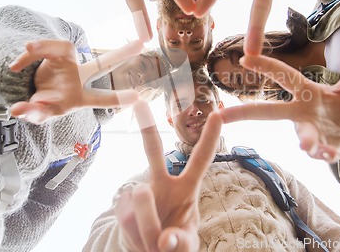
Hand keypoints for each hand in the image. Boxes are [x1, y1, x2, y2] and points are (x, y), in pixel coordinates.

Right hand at [9, 39, 142, 123]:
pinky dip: (29, 55)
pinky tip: (16, 65)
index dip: (117, 99)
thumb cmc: (41, 106)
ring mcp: (67, 64)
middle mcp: (78, 77)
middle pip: (102, 64)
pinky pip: (42, 48)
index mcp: (79, 97)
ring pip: (65, 48)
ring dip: (45, 47)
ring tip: (29, 49)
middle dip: (121, 54)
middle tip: (142, 44)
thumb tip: (19, 110)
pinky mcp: (53, 53)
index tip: (138, 98)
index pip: (100, 98)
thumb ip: (31, 112)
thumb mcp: (37, 114)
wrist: (26, 92)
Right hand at [115, 101, 221, 251]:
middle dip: (146, 127)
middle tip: (139, 103)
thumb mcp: (186, 246)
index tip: (218, 113)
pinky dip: (135, 237)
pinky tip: (138, 240)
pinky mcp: (121, 206)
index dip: (210, 137)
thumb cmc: (175, 245)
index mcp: (186, 188)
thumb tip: (164, 241)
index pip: (201, 159)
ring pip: (140, 199)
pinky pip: (126, 219)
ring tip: (153, 244)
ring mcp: (140, 193)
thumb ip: (180, 242)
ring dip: (148, 228)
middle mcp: (163, 184)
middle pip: (153, 153)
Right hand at [219, 39, 339, 162]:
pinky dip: (327, 154)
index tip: (245, 58)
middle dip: (244, 113)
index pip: (284, 76)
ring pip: (302, 136)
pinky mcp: (319, 150)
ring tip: (308, 146)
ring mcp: (307, 133)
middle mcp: (299, 113)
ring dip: (305, 140)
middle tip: (220, 115)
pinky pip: (322, 153)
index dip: (266, 67)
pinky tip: (332, 155)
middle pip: (268, 112)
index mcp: (305, 93)